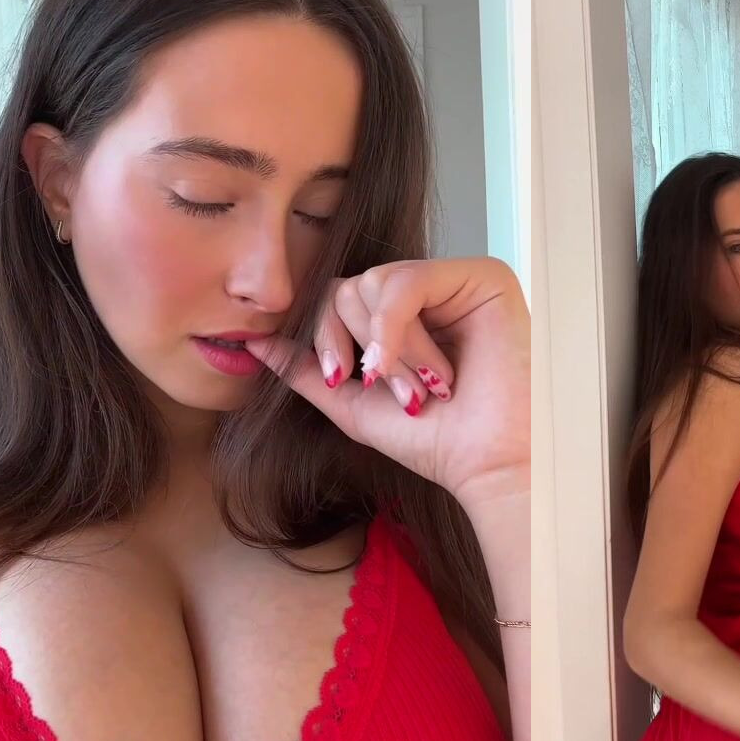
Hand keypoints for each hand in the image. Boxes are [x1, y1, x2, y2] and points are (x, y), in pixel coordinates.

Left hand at [244, 256, 530, 517]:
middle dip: (359, 347)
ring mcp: (457, 280)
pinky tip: (420, 368)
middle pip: (351, 285)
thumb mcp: (354, 404)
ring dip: (387, 347)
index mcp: (404, 315)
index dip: (325, 335)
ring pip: (375, 282)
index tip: (340, 380)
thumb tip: (253, 343)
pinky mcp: (483, 277)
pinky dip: (397, 329)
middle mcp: (432, 290)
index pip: (337, 295)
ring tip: (421, 386)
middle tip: (398, 393)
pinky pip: (408, 281)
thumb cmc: (435, 440)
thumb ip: (307, 371)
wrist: (486, 463)